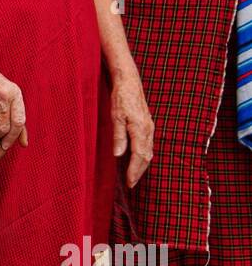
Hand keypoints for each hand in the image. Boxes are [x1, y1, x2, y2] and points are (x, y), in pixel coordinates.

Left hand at [111, 68, 153, 187]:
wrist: (129, 82)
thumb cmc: (121, 97)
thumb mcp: (115, 116)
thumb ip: (118, 136)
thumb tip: (118, 155)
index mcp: (140, 129)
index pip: (139, 156)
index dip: (134, 171)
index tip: (129, 182)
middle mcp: (148, 130)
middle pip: (146, 157)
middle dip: (139, 172)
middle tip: (131, 184)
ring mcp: (149, 127)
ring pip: (148, 151)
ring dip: (141, 165)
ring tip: (133, 176)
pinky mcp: (147, 125)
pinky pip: (147, 145)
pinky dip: (143, 156)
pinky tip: (136, 159)